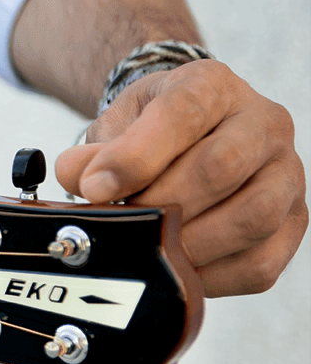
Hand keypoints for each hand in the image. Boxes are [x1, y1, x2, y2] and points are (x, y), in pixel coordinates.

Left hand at [55, 60, 306, 296]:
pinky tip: (174, 270)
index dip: (134, 156)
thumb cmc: (151, 132)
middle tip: (123, 224)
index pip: (182, 113)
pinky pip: (260, 263)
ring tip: (148, 248)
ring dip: (190, 243)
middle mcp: (264, 123)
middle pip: (222, 166)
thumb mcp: (118, 124)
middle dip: (161, 203)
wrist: (191, 137)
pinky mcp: (292, 223)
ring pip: (253, 216)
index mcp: (214, 86)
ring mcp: (287, 174)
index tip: (93, 188)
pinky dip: (212, 277)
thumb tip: (76, 177)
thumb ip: (97, 150)